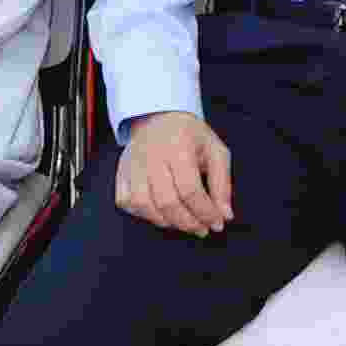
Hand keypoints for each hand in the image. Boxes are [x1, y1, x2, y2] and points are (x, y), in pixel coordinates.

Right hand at [118, 111, 235, 235]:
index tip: (217, 224)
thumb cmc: (190, 135)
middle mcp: (151, 156)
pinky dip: (143, 215)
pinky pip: (126, 203)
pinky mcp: (120, 173)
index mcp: (178, 147)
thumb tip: (225, 215)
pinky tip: (161, 213)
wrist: (159, 116)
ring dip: (167, 222)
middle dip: (188, 222)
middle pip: (166, 201)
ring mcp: (132, 165)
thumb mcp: (216, 151)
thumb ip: (222, 183)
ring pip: (144, 206)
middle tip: (202, 229)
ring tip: (184, 222)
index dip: (205, 212)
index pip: (190, 189)